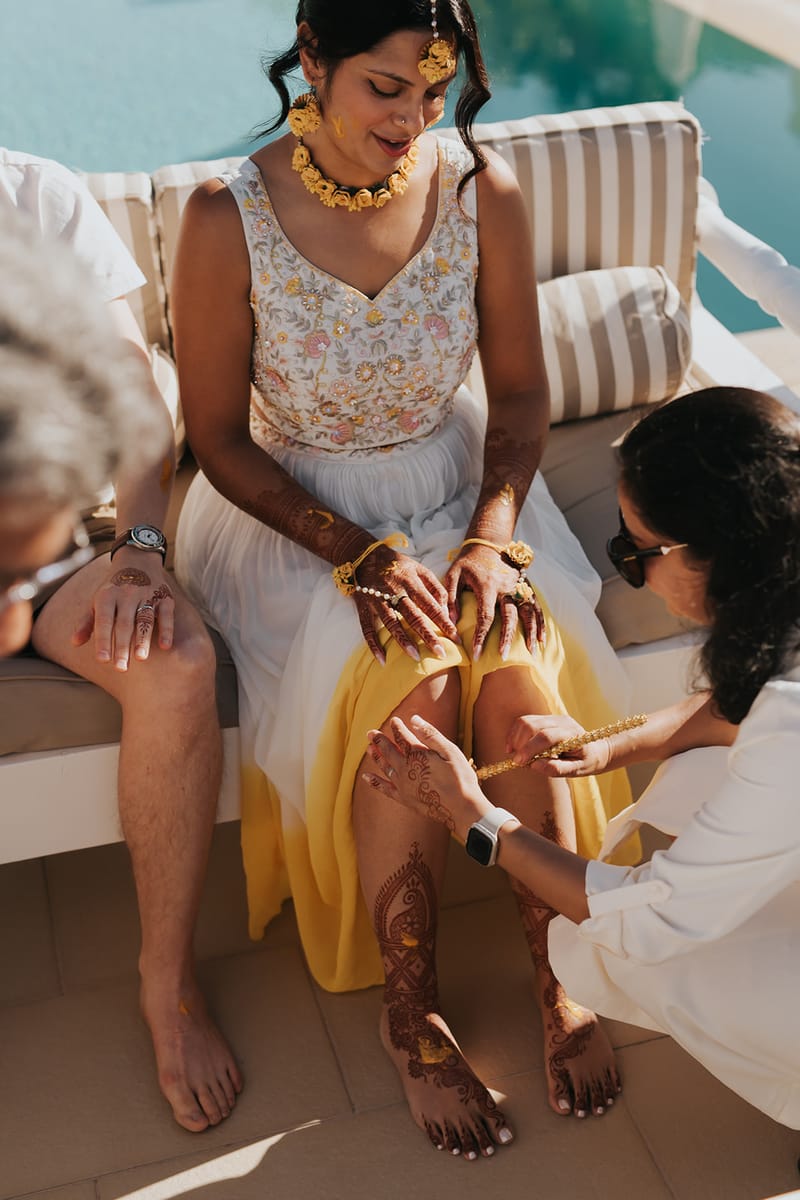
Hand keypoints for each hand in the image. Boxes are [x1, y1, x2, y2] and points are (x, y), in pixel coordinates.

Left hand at [72, 555, 174, 669]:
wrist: (138, 559)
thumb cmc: (113, 587)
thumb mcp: (97, 600)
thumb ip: (87, 622)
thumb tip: (74, 643)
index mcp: (106, 596)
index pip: (104, 621)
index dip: (103, 641)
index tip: (102, 661)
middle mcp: (126, 594)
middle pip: (124, 624)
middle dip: (122, 647)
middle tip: (120, 668)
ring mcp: (147, 595)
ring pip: (144, 620)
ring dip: (143, 639)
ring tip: (140, 658)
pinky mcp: (165, 596)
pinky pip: (166, 614)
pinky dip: (166, 629)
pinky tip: (165, 646)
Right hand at [355, 549, 459, 664]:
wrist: (364, 555)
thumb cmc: (397, 565)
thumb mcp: (419, 569)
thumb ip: (435, 587)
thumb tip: (447, 611)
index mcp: (411, 581)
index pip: (431, 604)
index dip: (444, 621)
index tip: (455, 638)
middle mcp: (395, 590)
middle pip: (413, 615)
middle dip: (428, 635)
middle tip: (441, 653)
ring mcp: (377, 598)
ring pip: (391, 622)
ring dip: (403, 640)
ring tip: (415, 657)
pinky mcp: (363, 606)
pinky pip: (367, 627)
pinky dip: (373, 644)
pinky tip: (382, 660)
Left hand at [364, 714, 490, 840]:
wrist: (461, 807)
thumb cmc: (460, 777)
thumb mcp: (449, 751)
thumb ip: (430, 734)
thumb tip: (414, 718)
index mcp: (417, 755)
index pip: (402, 737)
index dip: (397, 728)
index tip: (393, 720)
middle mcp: (405, 769)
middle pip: (388, 751)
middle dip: (379, 740)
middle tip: (370, 733)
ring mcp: (403, 785)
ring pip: (384, 767)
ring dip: (376, 757)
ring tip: (368, 748)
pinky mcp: (404, 798)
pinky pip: (384, 788)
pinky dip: (374, 782)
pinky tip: (365, 777)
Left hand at [444, 545, 545, 659]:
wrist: (488, 543)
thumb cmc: (467, 562)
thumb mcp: (453, 575)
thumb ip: (449, 597)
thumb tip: (451, 622)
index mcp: (487, 586)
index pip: (485, 616)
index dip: (481, 636)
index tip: (476, 654)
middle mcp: (506, 587)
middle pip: (510, 617)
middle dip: (507, 638)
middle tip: (504, 657)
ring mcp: (519, 587)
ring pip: (528, 612)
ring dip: (531, 633)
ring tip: (532, 652)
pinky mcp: (526, 587)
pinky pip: (536, 607)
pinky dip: (540, 623)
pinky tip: (542, 638)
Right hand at [506, 714, 611, 776]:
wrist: (594, 749)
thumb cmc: (586, 761)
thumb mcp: (577, 770)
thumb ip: (557, 769)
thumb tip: (534, 765)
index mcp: (572, 734)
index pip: (546, 736)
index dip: (530, 749)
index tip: (519, 762)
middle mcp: (561, 721)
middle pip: (532, 725)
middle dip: (520, 744)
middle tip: (519, 762)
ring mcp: (552, 717)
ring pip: (525, 721)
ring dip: (515, 738)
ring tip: (515, 755)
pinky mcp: (544, 718)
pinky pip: (524, 722)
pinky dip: (515, 734)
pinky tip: (514, 747)